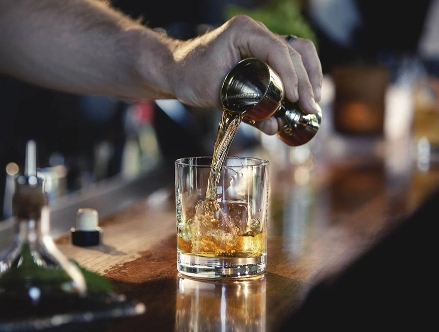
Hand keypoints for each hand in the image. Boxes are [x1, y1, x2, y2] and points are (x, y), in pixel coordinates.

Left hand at [169, 15, 322, 134]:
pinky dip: (302, 74)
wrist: (178, 70)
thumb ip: (245, 111)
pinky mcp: (263, 53)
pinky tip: (306, 93)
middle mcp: (256, 32)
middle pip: (294, 52)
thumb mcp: (215, 95)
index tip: (294, 99)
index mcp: (243, 32)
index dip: (291, 75)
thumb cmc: (190, 76)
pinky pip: (290, 59)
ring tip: (313, 101)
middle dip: (305, 82)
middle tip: (309, 107)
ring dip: (310, 75)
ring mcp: (261, 41)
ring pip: (298, 52)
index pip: (277, 50)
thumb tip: (274, 127)